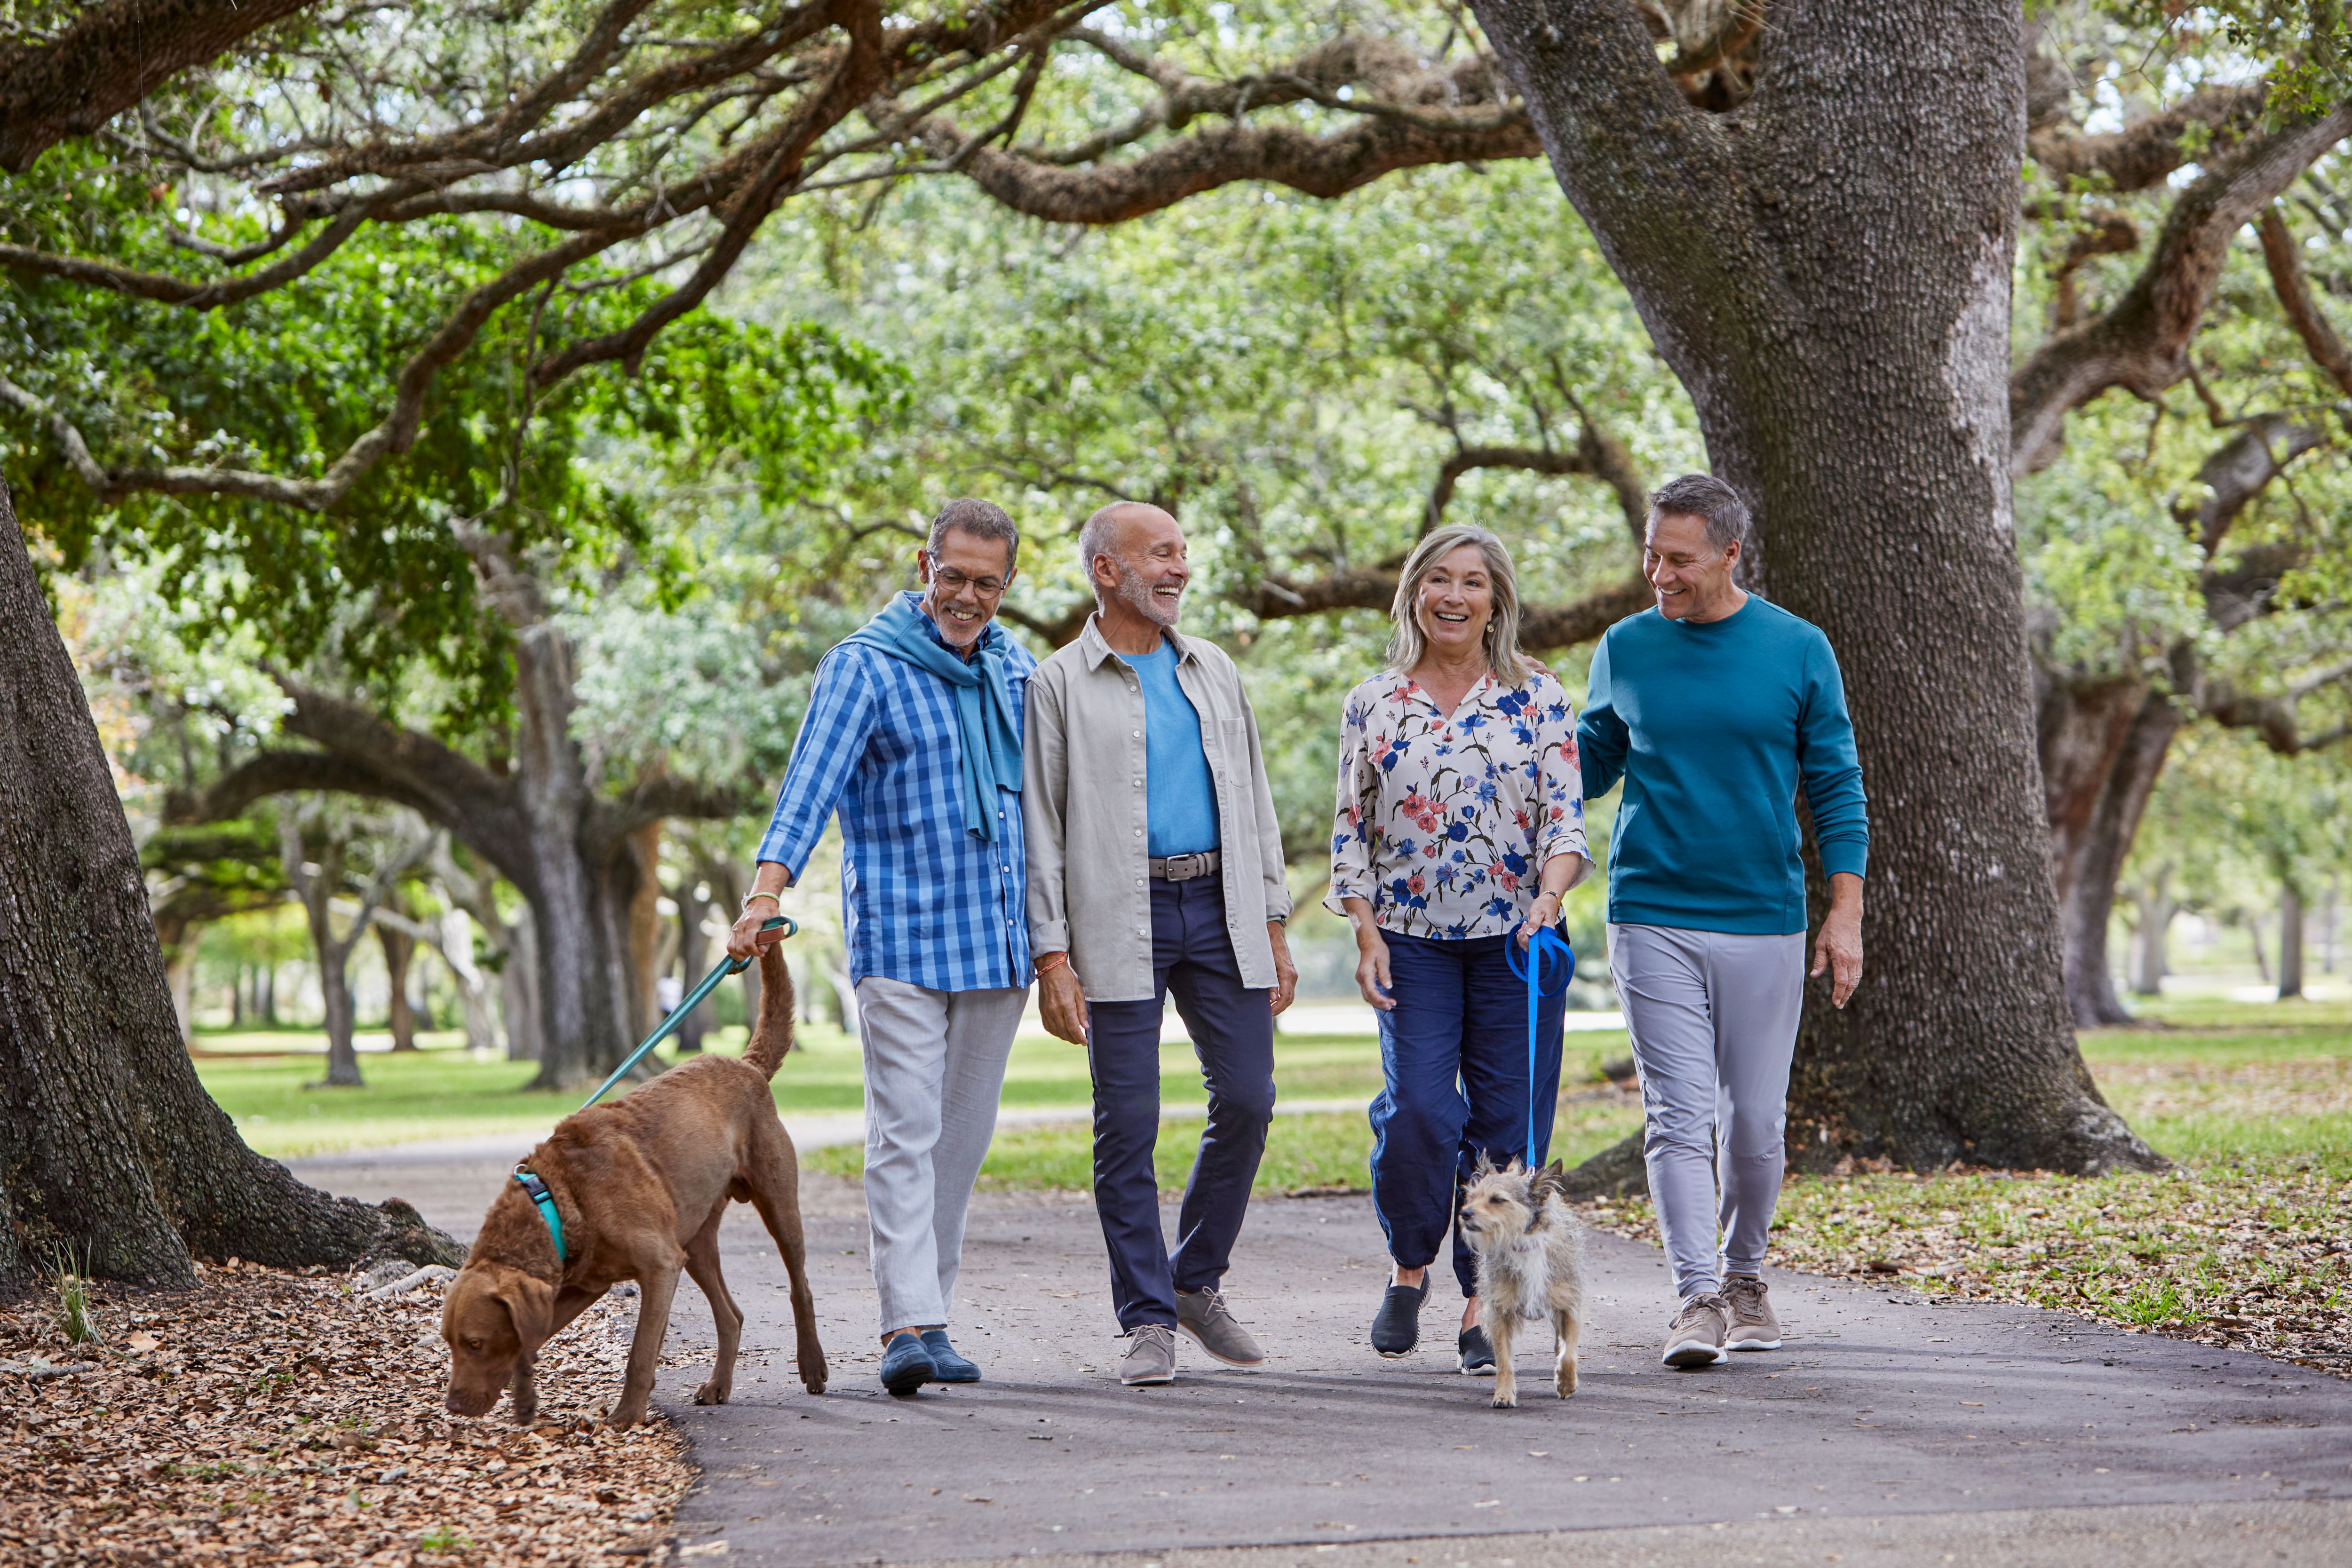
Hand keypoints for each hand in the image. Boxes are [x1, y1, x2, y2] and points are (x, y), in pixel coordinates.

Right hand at [726, 904, 783, 961]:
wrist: (760, 901)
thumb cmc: (770, 912)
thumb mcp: (775, 922)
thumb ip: (770, 937)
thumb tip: (762, 950)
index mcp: (753, 922)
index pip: (749, 943)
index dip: (755, 952)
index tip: (762, 953)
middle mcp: (742, 925)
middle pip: (740, 948)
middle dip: (749, 954)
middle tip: (758, 952)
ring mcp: (736, 928)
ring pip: (732, 948)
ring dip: (741, 955)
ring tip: (751, 953)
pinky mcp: (733, 930)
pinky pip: (729, 945)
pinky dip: (735, 953)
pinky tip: (744, 953)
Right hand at [1038, 961, 1090, 1042]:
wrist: (1050, 970)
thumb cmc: (1067, 979)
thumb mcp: (1079, 993)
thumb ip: (1082, 1011)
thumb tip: (1085, 1026)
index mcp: (1066, 1005)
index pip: (1073, 1028)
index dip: (1079, 1038)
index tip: (1084, 1042)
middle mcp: (1055, 1010)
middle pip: (1064, 1032)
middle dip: (1073, 1039)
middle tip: (1079, 1041)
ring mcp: (1047, 1011)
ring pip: (1055, 1031)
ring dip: (1064, 1037)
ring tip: (1072, 1037)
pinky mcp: (1042, 1010)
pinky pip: (1048, 1026)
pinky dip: (1055, 1032)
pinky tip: (1060, 1031)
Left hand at [1268, 922, 1297, 1017]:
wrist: (1273, 933)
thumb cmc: (1267, 947)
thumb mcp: (1266, 965)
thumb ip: (1269, 981)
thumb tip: (1273, 998)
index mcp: (1287, 974)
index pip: (1286, 997)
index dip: (1277, 1007)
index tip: (1267, 1013)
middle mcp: (1292, 976)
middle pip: (1289, 999)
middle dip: (1278, 1008)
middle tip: (1266, 1015)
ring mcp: (1292, 975)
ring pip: (1289, 995)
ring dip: (1280, 1004)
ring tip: (1268, 1010)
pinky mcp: (1288, 973)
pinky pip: (1287, 989)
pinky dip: (1281, 997)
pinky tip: (1271, 1000)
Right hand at [1355, 932, 1394, 1011]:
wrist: (1369, 943)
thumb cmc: (1377, 950)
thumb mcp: (1383, 960)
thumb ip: (1385, 974)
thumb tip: (1388, 987)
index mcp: (1365, 974)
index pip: (1371, 992)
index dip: (1381, 1000)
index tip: (1391, 1002)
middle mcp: (1361, 978)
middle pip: (1368, 997)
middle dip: (1380, 1003)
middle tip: (1392, 1005)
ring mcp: (1361, 979)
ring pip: (1367, 996)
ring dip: (1377, 1002)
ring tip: (1389, 1004)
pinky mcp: (1363, 980)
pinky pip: (1368, 992)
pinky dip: (1375, 998)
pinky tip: (1383, 999)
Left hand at [1517, 890, 1561, 949]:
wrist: (1547, 902)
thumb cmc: (1544, 905)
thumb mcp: (1537, 912)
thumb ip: (1534, 923)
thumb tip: (1530, 934)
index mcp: (1547, 933)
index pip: (1536, 945)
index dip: (1527, 940)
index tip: (1527, 928)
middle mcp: (1544, 938)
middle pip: (1529, 948)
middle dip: (1523, 938)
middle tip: (1525, 925)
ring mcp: (1539, 938)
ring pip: (1525, 945)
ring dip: (1522, 935)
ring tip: (1526, 924)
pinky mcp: (1535, 936)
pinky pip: (1525, 940)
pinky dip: (1521, 934)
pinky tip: (1525, 926)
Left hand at [1811, 874, 1863, 1007]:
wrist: (1847, 916)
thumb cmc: (1831, 929)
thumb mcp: (1821, 944)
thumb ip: (1819, 962)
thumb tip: (1814, 976)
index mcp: (1840, 958)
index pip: (1841, 981)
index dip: (1838, 993)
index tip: (1835, 1002)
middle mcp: (1851, 959)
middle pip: (1850, 984)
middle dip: (1845, 996)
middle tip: (1839, 1005)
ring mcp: (1857, 958)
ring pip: (1856, 979)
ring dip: (1850, 991)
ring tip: (1843, 999)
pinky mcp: (1860, 955)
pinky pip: (1858, 972)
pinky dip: (1854, 982)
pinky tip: (1849, 986)